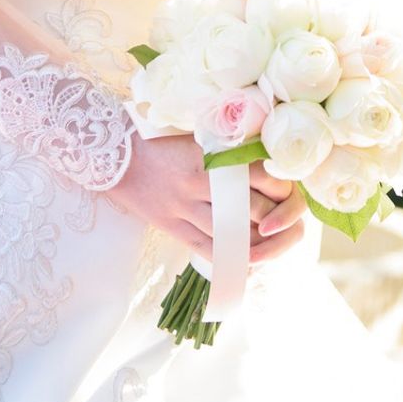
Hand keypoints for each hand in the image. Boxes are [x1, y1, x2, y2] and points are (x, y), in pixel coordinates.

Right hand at [108, 134, 307, 263]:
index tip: (287, 195)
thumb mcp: (200, 138)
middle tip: (283, 225)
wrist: (114, 153)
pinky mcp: (170, 224)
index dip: (283, 192)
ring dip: (255, 244)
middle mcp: (202, 180)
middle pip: (254, 211)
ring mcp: (184, 205)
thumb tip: (269, 168)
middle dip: (275, 223)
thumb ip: (230, 152)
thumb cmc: (161, 141)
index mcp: (214, 154)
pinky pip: (205, 248)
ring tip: (267, 244)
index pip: (265, 176)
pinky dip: (227, 259)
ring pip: (232, 234)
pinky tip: (242, 263)